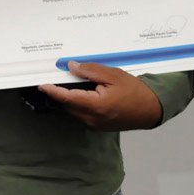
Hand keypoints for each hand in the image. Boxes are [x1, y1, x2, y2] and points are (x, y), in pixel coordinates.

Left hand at [37, 61, 163, 130]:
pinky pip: (82, 114)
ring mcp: (95, 125)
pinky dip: (80, 104)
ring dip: (73, 98)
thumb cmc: (134, 90)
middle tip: (65, 78)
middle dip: (64, 92)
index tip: (41, 84)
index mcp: (95, 106)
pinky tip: (89, 94)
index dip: (52, 91)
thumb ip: (90, 71)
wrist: (151, 109)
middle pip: (69, 104)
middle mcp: (92, 119)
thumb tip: (71, 67)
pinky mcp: (98, 127)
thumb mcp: (113, 75)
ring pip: (74, 110)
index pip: (66, 98)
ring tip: (81, 85)